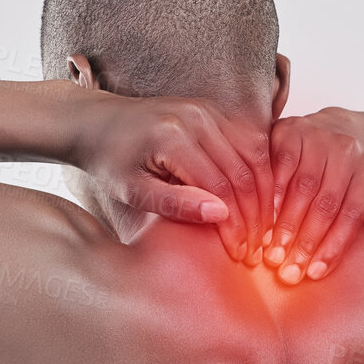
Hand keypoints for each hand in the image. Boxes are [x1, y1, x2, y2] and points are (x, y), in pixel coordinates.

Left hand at [74, 89, 273, 263]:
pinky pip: (250, 141)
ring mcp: (207, 109)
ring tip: (263, 228)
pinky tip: (260, 201)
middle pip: (244, 171)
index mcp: (173, 138)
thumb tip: (221, 215)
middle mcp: (196, 117)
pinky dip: (260, 172)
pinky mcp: (213, 110)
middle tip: (257, 248)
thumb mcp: (133, 191)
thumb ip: (175, 203)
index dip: (236, 225)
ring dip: (265, 194)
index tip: (241, 254)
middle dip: (256, 214)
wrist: (98, 122)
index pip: (221, 187)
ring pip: (255, 154)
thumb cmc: (111, 163)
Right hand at [265, 112, 363, 283]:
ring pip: (302, 187)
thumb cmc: (343, 184)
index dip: (333, 247)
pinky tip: (262, 223)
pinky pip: (279, 168)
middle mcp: (347, 149)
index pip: (352, 214)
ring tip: (273, 255)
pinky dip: (271, 198)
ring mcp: (318, 137)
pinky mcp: (290, 131)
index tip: (314, 274)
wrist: (323, 138)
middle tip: (288, 272)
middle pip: (326, 203)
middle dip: (306, 242)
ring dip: (286, 225)